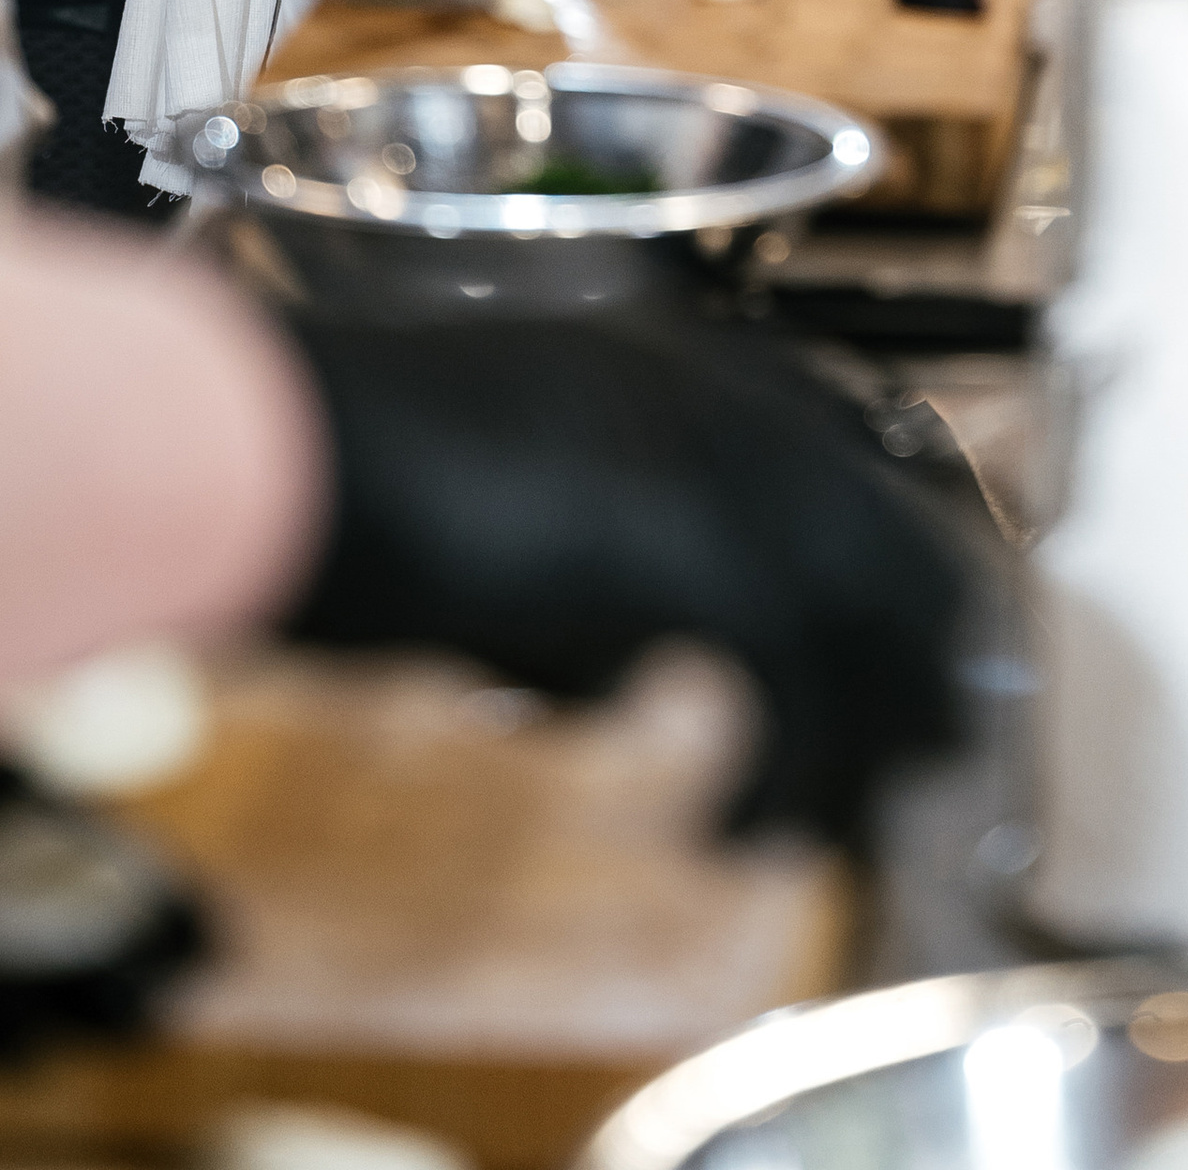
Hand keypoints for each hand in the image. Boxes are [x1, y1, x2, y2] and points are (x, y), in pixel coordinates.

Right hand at [284, 310, 969, 844]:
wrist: (264, 447)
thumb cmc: (329, 479)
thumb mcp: (491, 504)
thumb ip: (577, 562)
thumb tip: (623, 670)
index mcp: (658, 354)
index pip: (837, 444)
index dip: (882, 554)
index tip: (909, 640)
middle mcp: (701, 384)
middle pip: (876, 526)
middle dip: (909, 650)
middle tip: (923, 748)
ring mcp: (699, 450)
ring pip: (854, 607)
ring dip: (853, 730)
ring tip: (819, 824)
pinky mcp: (681, 542)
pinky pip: (785, 680)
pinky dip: (769, 774)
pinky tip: (723, 832)